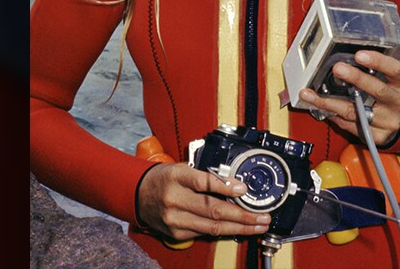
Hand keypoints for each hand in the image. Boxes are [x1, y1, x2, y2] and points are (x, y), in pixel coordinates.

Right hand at [136, 162, 271, 240]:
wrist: (137, 195)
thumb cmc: (163, 178)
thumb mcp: (181, 167)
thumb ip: (205, 175)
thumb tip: (235, 183)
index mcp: (176, 177)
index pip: (204, 182)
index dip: (226, 186)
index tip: (244, 188)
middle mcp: (174, 199)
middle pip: (213, 210)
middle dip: (242, 215)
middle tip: (262, 217)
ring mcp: (175, 219)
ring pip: (213, 226)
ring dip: (239, 227)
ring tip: (258, 225)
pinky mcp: (177, 233)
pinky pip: (205, 233)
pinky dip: (225, 231)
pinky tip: (239, 229)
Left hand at [298, 50, 399, 146]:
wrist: (399, 125)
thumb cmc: (388, 96)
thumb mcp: (389, 80)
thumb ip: (373, 70)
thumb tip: (344, 57)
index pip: (394, 70)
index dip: (378, 61)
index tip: (359, 55)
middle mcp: (397, 103)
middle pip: (377, 90)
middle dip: (356, 78)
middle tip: (338, 68)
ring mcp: (387, 122)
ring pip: (355, 111)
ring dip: (330, 102)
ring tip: (311, 94)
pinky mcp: (376, 136)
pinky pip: (349, 125)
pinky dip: (333, 115)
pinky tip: (320, 107)